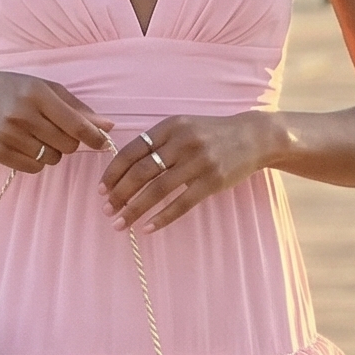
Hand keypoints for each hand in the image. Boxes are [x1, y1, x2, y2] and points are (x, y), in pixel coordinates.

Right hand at [0, 71, 110, 171]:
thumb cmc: (15, 90)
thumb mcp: (45, 89)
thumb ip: (77, 108)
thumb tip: (108, 127)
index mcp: (36, 94)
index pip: (75, 124)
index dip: (94, 137)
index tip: (103, 142)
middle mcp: (22, 114)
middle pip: (67, 145)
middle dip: (70, 142)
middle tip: (58, 131)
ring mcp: (8, 135)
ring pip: (51, 158)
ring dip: (52, 151)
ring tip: (38, 135)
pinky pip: (34, 168)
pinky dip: (36, 161)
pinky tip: (26, 144)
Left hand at [102, 113, 273, 232]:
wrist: (253, 137)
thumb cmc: (212, 134)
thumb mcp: (184, 127)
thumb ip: (158, 142)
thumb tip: (124, 168)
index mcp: (170, 126)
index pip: (132, 151)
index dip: (113, 172)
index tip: (101, 190)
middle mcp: (182, 142)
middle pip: (141, 172)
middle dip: (119, 193)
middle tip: (107, 210)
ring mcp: (199, 162)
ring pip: (158, 190)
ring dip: (135, 209)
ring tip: (120, 224)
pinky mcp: (212, 181)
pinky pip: (181, 203)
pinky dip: (162, 217)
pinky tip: (148, 228)